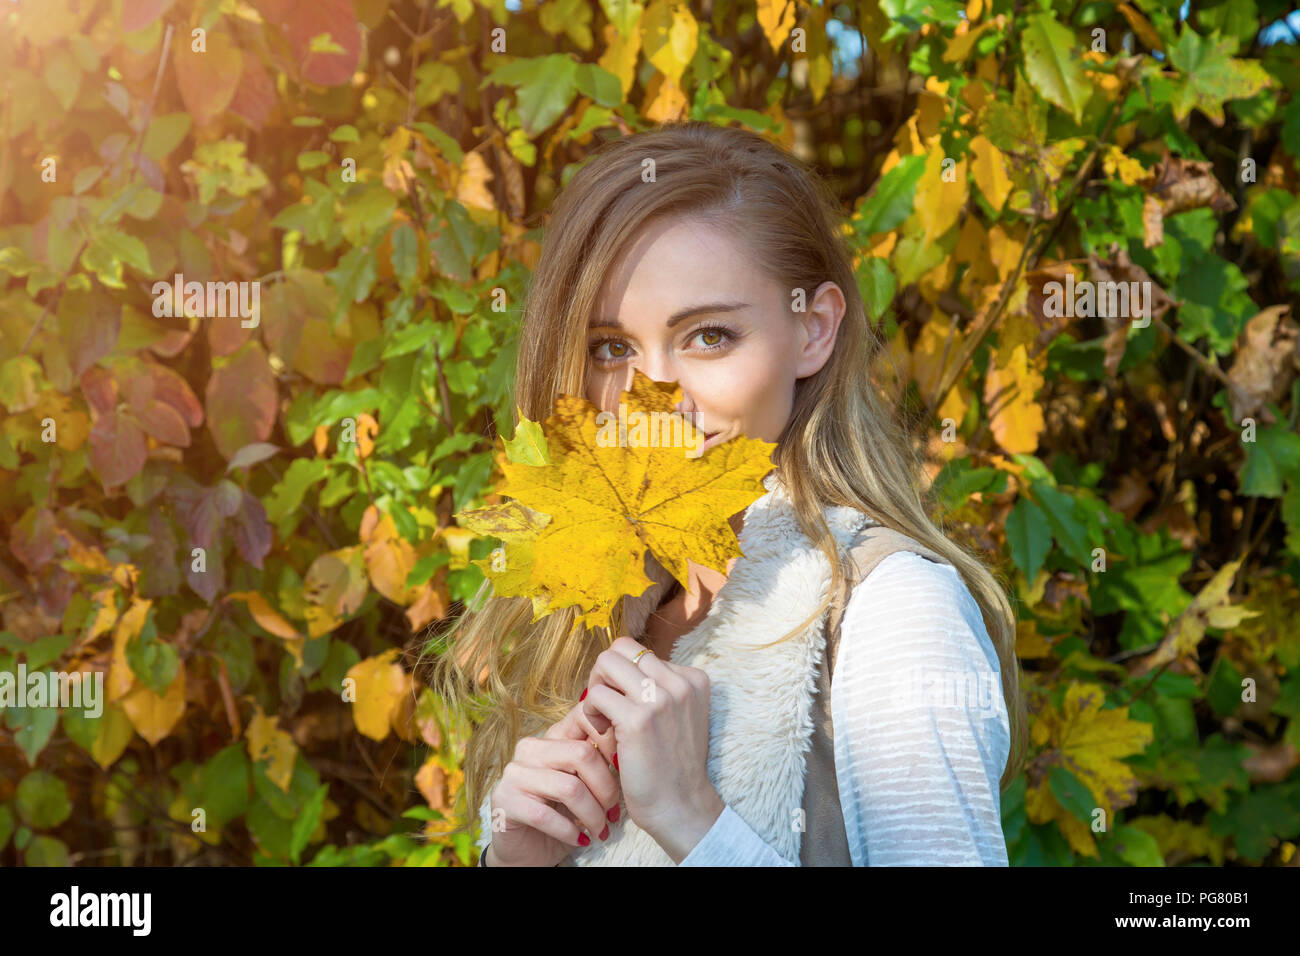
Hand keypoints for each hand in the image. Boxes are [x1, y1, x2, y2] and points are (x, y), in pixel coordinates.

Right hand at [484, 699, 620, 866]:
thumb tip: (630, 750)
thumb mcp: (584, 783)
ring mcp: (514, 773)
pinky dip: (570, 831)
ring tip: (601, 830)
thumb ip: (598, 763)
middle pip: (582, 754)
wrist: (527, 850)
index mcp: (551, 736)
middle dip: (606, 789)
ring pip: (569, 787)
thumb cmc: (563, 813)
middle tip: (613, 812)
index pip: (583, 717)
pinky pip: (546, 815)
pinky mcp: (504, 801)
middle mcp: (530, 748)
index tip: (625, 770)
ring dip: (591, 815)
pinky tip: (581, 839)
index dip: (611, 741)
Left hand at [580, 636, 723, 861]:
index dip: (623, 676)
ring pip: (607, 663)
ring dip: (596, 690)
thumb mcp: (678, 716)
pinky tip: (600, 733)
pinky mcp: (639, 719)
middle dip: (604, 674)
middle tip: (604, 704)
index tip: (623, 704)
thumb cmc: (672, 766)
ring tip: (602, 719)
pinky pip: (597, 695)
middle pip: (623, 648)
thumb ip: (658, 689)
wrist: (681, 807)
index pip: (641, 652)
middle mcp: (681, 682)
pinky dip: (590, 712)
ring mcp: (661, 699)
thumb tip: (618, 666)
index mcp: (694, 678)